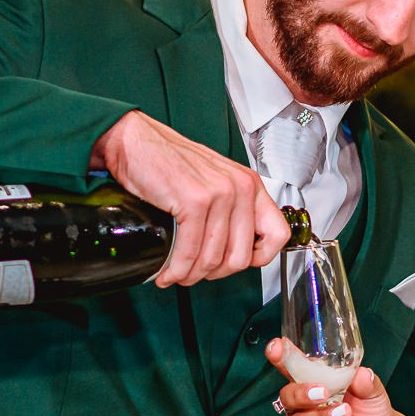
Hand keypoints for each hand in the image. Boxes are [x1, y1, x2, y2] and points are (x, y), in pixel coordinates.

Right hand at [92, 110, 291, 286]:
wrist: (136, 141)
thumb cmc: (170, 162)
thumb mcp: (214, 183)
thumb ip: (230, 210)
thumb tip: (233, 250)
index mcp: (250, 185)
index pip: (278, 235)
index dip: (259, 259)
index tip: (235, 264)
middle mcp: (241, 188)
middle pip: (241, 257)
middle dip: (215, 273)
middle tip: (196, 273)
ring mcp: (220, 194)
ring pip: (214, 259)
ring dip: (191, 274)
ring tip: (177, 273)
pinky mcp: (194, 201)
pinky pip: (190, 250)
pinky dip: (176, 268)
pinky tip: (167, 270)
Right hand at [266, 341, 396, 415]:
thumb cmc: (370, 408)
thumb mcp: (373, 391)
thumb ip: (366, 382)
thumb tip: (362, 374)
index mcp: (312, 383)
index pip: (291, 368)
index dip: (280, 357)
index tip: (276, 346)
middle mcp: (302, 405)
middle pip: (287, 397)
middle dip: (302, 394)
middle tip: (323, 393)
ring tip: (344, 413)